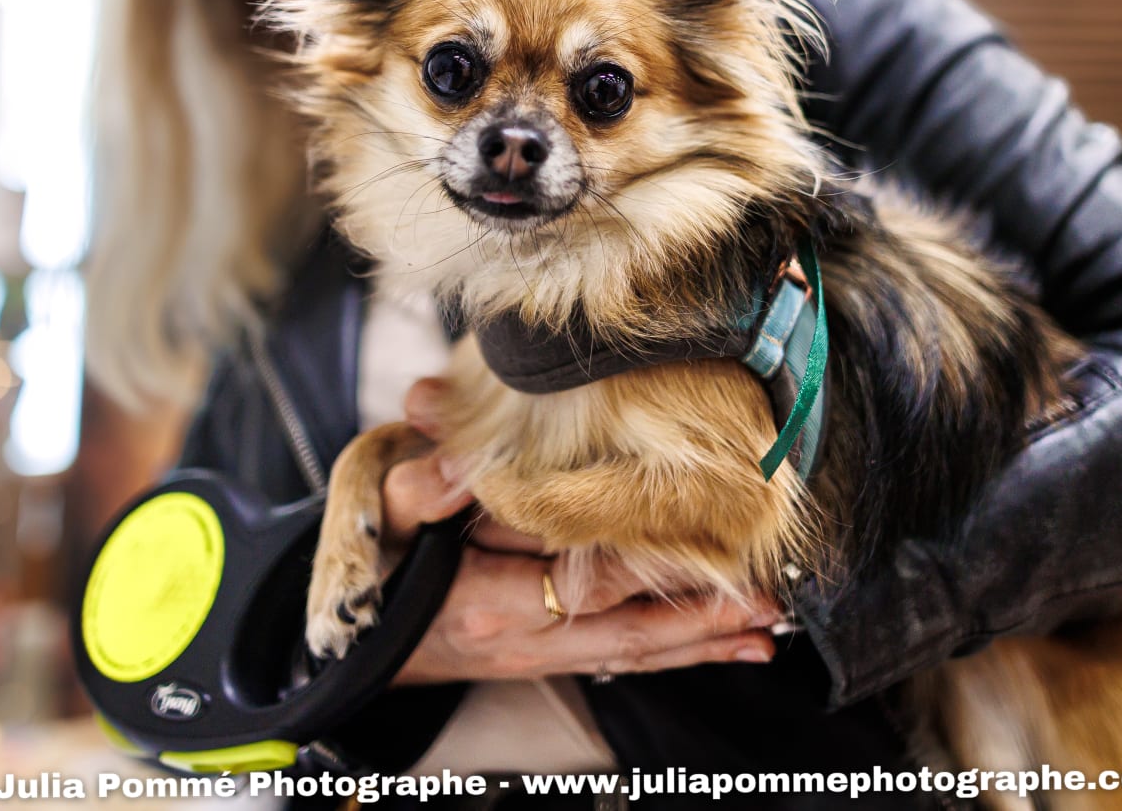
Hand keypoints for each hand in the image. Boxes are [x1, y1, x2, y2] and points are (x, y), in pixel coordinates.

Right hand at [382, 379, 782, 684]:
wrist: (351, 634)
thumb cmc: (375, 558)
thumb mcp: (379, 514)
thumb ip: (418, 486)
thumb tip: (452, 457)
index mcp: (483, 599)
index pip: (583, 580)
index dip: (648, 563)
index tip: (706, 543)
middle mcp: (519, 639)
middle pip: (627, 632)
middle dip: (701, 617)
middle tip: (770, 601)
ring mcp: (534, 658)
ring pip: (632, 655)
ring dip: (701, 644)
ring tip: (766, 630)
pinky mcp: (545, 662)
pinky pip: (621, 663)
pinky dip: (675, 655)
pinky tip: (722, 648)